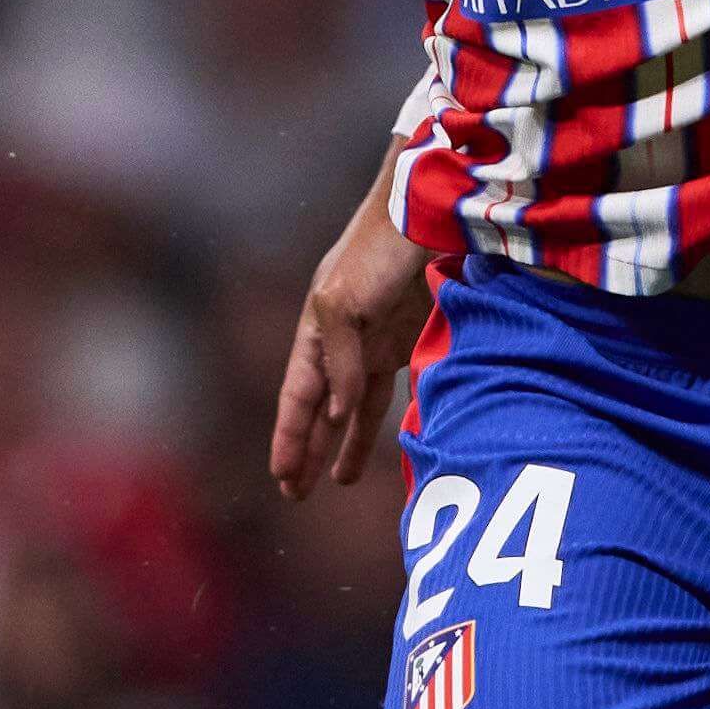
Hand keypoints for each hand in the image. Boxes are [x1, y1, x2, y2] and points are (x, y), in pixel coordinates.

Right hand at [268, 188, 435, 498]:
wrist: (428, 214)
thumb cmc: (378, 250)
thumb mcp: (344, 301)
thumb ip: (340, 360)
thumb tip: (339, 412)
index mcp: (316, 326)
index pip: (298, 394)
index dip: (289, 435)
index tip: (281, 477)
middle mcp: (340, 338)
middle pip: (318, 406)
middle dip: (305, 447)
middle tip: (294, 493)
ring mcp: (374, 340)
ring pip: (350, 405)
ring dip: (340, 442)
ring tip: (334, 482)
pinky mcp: (407, 339)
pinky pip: (386, 391)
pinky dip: (377, 420)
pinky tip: (376, 444)